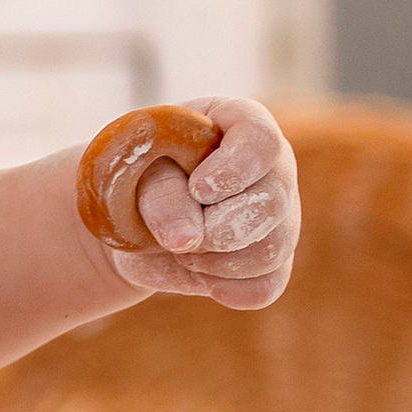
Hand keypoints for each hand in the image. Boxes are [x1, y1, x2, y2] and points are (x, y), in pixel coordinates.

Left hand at [104, 95, 297, 308]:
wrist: (130, 218)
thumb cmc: (134, 175)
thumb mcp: (135, 168)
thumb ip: (160, 193)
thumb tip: (187, 240)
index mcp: (240, 123)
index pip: (261, 140)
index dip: (233, 169)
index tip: (198, 189)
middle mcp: (273, 168)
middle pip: (271, 205)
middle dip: (214, 229)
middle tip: (173, 233)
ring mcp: (280, 217)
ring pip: (270, 251)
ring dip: (212, 261)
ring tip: (178, 249)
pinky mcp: (274, 262)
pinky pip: (265, 287)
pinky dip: (223, 287)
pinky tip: (197, 272)